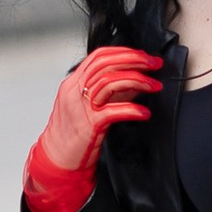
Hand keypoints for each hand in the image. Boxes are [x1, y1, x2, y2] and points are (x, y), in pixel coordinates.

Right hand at [24, 45, 160, 211]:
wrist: (57, 159)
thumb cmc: (73, 134)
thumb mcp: (89, 105)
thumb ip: (110, 91)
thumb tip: (137, 79)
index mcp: (73, 83)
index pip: (98, 56)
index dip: (124, 52)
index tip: (143, 55)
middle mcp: (74, 91)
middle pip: (105, 64)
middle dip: (134, 60)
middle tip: (154, 63)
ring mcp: (80, 107)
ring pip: (109, 83)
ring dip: (137, 81)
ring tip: (154, 85)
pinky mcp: (89, 125)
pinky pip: (113, 112)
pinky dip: (132, 109)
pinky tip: (144, 112)